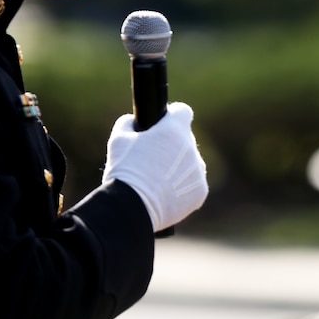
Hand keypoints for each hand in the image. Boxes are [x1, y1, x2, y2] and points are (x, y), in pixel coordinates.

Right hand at [102, 102, 207, 230]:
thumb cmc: (124, 171)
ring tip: (158, 180)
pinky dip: (183, 188)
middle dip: (173, 146)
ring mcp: (198, 170)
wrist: (132, 207)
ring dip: (180, 167)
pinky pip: (193, 184)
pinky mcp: (200, 191)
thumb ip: (128, 123)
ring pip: (191, 163)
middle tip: (153, 160)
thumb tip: (132, 122)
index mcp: (173, 129)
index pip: (183, 112)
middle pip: (186, 140)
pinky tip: (166, 194)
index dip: (172, 117)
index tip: (163, 125)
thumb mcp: (118, 139)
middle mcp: (190, 147)